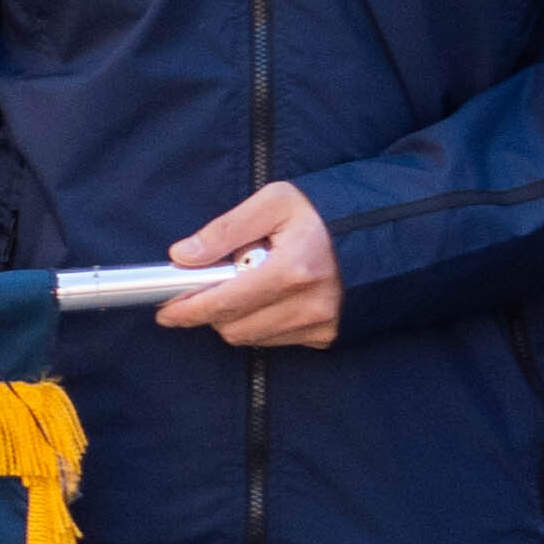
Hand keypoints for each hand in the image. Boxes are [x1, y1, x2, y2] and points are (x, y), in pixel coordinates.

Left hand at [158, 184, 339, 349]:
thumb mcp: (272, 202)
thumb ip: (224, 229)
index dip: (188, 309)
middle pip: (233, 327)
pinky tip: (268, 297)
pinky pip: (274, 341)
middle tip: (202, 289)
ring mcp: (320, 325)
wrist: (377, 233)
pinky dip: (259, 323)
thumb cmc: (321, 213)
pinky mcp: (326, 336)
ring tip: (247, 283)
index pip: (225, 302)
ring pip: (250, 338)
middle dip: (210, 311)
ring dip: (234, 318)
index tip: (165, 310)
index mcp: (293, 269)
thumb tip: (182, 256)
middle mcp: (309, 305)